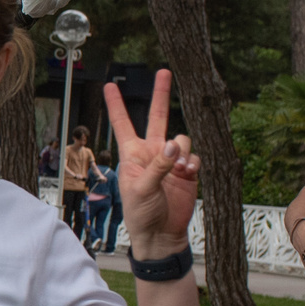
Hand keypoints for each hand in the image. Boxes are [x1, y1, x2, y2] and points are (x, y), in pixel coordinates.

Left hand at [103, 69, 199, 259]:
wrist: (162, 234)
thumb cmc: (141, 214)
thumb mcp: (141, 189)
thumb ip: (158, 166)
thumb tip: (175, 145)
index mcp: (132, 155)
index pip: (123, 123)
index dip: (116, 104)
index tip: (110, 84)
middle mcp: (152, 153)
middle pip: (157, 117)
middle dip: (161, 94)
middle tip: (163, 71)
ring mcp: (171, 161)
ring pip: (182, 138)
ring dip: (182, 150)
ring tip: (178, 169)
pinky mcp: (188, 171)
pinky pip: (194, 156)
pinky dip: (193, 163)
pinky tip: (188, 175)